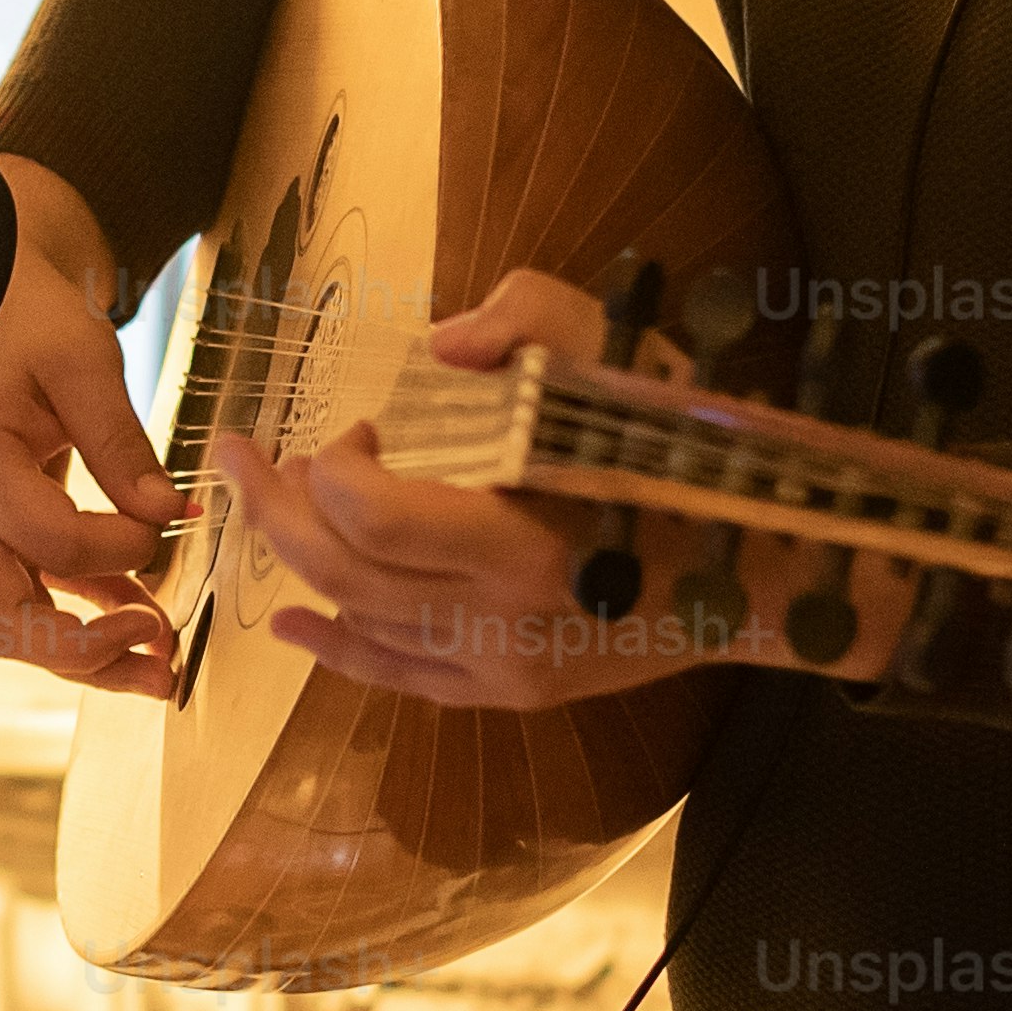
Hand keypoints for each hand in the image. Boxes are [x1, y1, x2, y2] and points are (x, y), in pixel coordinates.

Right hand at [0, 152, 198, 693]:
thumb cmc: (23, 319)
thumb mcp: (80, 361)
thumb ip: (122, 443)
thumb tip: (171, 516)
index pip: (52, 541)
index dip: (122, 547)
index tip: (171, 524)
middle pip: (3, 623)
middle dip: (84, 655)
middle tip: (158, 655)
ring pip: (13, 629)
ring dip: (86, 658)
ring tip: (160, 670)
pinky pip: (30, 597)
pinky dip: (81, 618)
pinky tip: (140, 619)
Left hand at [213, 265, 915, 710]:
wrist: (776, 574)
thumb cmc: (699, 455)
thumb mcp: (627, 355)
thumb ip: (533, 318)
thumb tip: (446, 344)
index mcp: (527, 542)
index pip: (373, 516)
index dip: (337, 463)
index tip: (362, 422)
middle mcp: (504, 621)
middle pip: (343, 571)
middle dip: (274, 506)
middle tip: (235, 453)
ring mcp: (504, 667)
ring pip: (360, 624)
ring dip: (296, 562)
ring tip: (258, 509)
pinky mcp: (513, 692)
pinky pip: (401, 678)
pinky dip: (337, 650)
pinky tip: (289, 624)